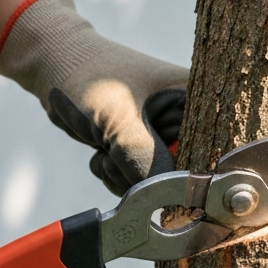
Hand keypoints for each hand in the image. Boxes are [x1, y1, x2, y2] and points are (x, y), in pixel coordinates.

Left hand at [0, 0, 188, 195]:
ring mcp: (162, 137)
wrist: (55, 66)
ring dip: (122, 174)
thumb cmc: (91, 76)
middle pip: (182, 176)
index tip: (160, 179)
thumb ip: (144, 161)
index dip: (189, 175)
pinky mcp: (141, 149)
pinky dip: (112, 172)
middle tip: (116, 153)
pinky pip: (133, 181)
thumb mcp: (118, 119)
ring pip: (153, 184)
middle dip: (144, 176)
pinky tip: (100, 148)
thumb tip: (167, 200)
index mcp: (197, 101)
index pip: (212, 153)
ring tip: (104, 144)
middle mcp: (187, 121)